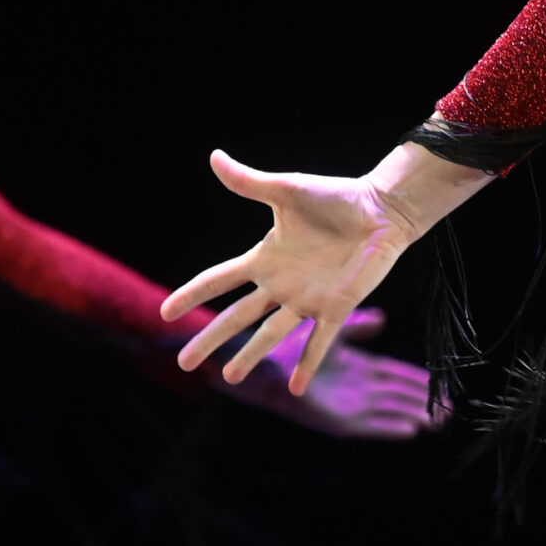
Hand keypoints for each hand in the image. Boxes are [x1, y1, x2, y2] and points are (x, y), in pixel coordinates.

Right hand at [162, 143, 487, 394]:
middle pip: (237, 316)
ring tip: (230, 377)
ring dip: (251, 355)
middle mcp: (281, 283)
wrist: (381, 210)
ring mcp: (307, 298)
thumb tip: (214, 156)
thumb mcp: (287, 191)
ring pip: (272, 333)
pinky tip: (296, 389)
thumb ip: (250, 182)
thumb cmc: (335, 198)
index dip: (192, 293)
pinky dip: (308, 363)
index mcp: (265, 257)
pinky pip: (320, 341)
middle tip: (183, 361)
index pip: (219, 280)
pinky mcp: (337, 306)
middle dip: (210, 337)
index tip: (164, 312)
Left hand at [229, 307, 440, 438]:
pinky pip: (368, 426)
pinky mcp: (335, 419)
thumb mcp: (331, 330)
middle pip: (397, 395)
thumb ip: (356, 325)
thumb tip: (382, 318)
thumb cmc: (290, 347)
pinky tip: (409, 431)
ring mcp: (346, 404)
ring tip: (438, 421)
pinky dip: (389, 428)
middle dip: (422, 401)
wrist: (263, 367)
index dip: (415, 379)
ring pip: (388, 411)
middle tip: (451, 408)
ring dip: (412, 416)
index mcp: (356, 366)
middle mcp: (355, 387)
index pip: (393, 374)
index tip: (438, 383)